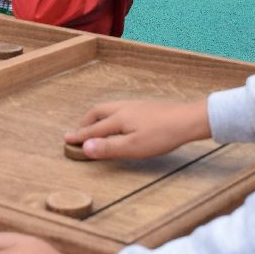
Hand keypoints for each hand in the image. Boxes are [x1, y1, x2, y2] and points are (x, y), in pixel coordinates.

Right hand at [68, 98, 211, 159]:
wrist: (187, 120)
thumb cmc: (162, 135)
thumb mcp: (133, 147)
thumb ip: (108, 147)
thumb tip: (84, 147)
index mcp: (117, 118)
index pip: (93, 129)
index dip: (79, 136)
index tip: (66, 139)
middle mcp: (123, 108)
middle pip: (97, 112)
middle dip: (85, 123)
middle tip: (78, 132)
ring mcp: (134, 106)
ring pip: (108, 108)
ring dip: (97, 118)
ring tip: (95, 126)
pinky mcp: (144, 107)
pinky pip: (119, 108)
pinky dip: (110, 115)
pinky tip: (119, 121)